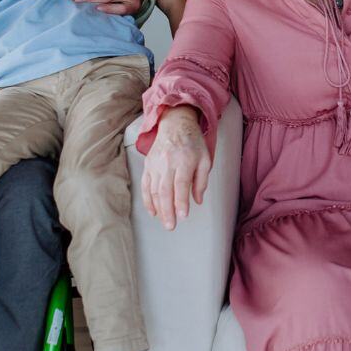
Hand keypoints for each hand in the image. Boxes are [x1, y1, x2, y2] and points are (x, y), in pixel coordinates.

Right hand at [141, 107, 210, 229]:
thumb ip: (202, 181)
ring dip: (158, 208)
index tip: (183, 215)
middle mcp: (168, 163)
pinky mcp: (148, 166)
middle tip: (171, 226)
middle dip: (167, 210)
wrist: (175, 125)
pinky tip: (153, 211)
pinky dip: (147, 200)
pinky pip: (145, 185)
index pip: (181, 184)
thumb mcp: (205, 159)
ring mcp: (156, 164)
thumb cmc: (192, 143)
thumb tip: (197, 200)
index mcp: (185, 161)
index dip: (181, 202)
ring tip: (164, 221)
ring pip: (154, 190)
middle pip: (165, 190)